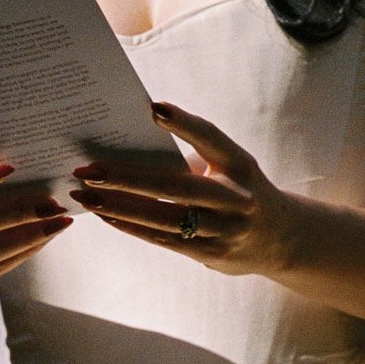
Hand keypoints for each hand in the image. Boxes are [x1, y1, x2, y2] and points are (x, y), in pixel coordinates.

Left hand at [68, 103, 300, 279]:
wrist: (279, 240)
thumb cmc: (238, 191)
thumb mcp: (229, 168)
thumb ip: (193, 159)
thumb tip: (132, 151)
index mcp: (241, 165)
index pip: (211, 139)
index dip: (184, 124)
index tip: (153, 108)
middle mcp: (236, 199)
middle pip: (175, 187)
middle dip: (127, 178)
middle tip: (89, 169)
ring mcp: (224, 230)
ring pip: (163, 218)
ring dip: (119, 207)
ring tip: (85, 196)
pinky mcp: (211, 254)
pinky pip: (163, 240)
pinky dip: (131, 226)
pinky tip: (105, 216)